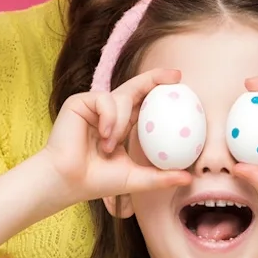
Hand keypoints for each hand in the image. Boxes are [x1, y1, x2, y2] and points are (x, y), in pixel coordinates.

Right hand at [39, 69, 194, 203]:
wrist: (68, 181)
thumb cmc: (96, 181)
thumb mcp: (135, 177)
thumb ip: (161, 177)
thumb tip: (189, 178)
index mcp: (121, 125)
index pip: (144, 103)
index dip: (160, 91)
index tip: (180, 83)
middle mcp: (109, 113)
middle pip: (136, 88)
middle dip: (155, 77)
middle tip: (175, 76)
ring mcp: (94, 106)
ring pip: (121, 98)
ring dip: (121, 123)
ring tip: (108, 146)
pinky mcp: (79, 102)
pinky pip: (105, 100)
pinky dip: (109, 118)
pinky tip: (103, 136)